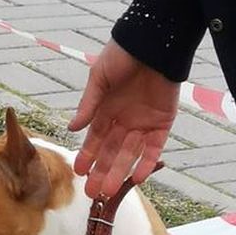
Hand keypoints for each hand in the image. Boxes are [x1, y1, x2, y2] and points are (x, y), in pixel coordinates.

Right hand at [68, 40, 179, 197]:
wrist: (153, 42)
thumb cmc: (123, 54)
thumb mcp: (99, 78)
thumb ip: (89, 105)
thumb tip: (72, 129)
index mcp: (107, 110)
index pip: (96, 139)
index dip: (87, 156)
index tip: (78, 172)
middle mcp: (124, 121)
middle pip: (111, 152)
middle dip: (101, 171)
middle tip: (91, 193)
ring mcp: (144, 124)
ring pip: (130, 154)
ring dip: (119, 172)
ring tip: (107, 191)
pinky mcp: (162, 124)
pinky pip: (153, 148)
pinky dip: (146, 162)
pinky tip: (137, 177)